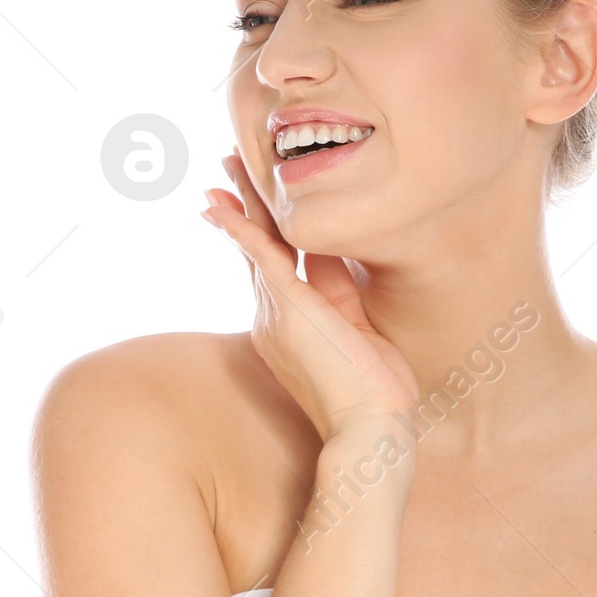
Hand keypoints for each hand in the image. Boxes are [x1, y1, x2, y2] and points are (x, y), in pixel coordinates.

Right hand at [202, 149, 420, 443]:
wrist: (373, 430)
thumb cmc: (375, 394)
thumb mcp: (360, 331)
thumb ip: (343, 294)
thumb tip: (336, 257)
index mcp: (292, 323)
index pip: (275, 264)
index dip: (265, 228)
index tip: (256, 198)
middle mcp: (275, 316)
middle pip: (257, 247)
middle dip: (245, 204)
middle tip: (227, 167)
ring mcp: (277, 313)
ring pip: (255, 243)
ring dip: (241, 201)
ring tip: (224, 165)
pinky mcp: (290, 309)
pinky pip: (259, 257)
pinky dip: (240, 228)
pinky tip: (221, 204)